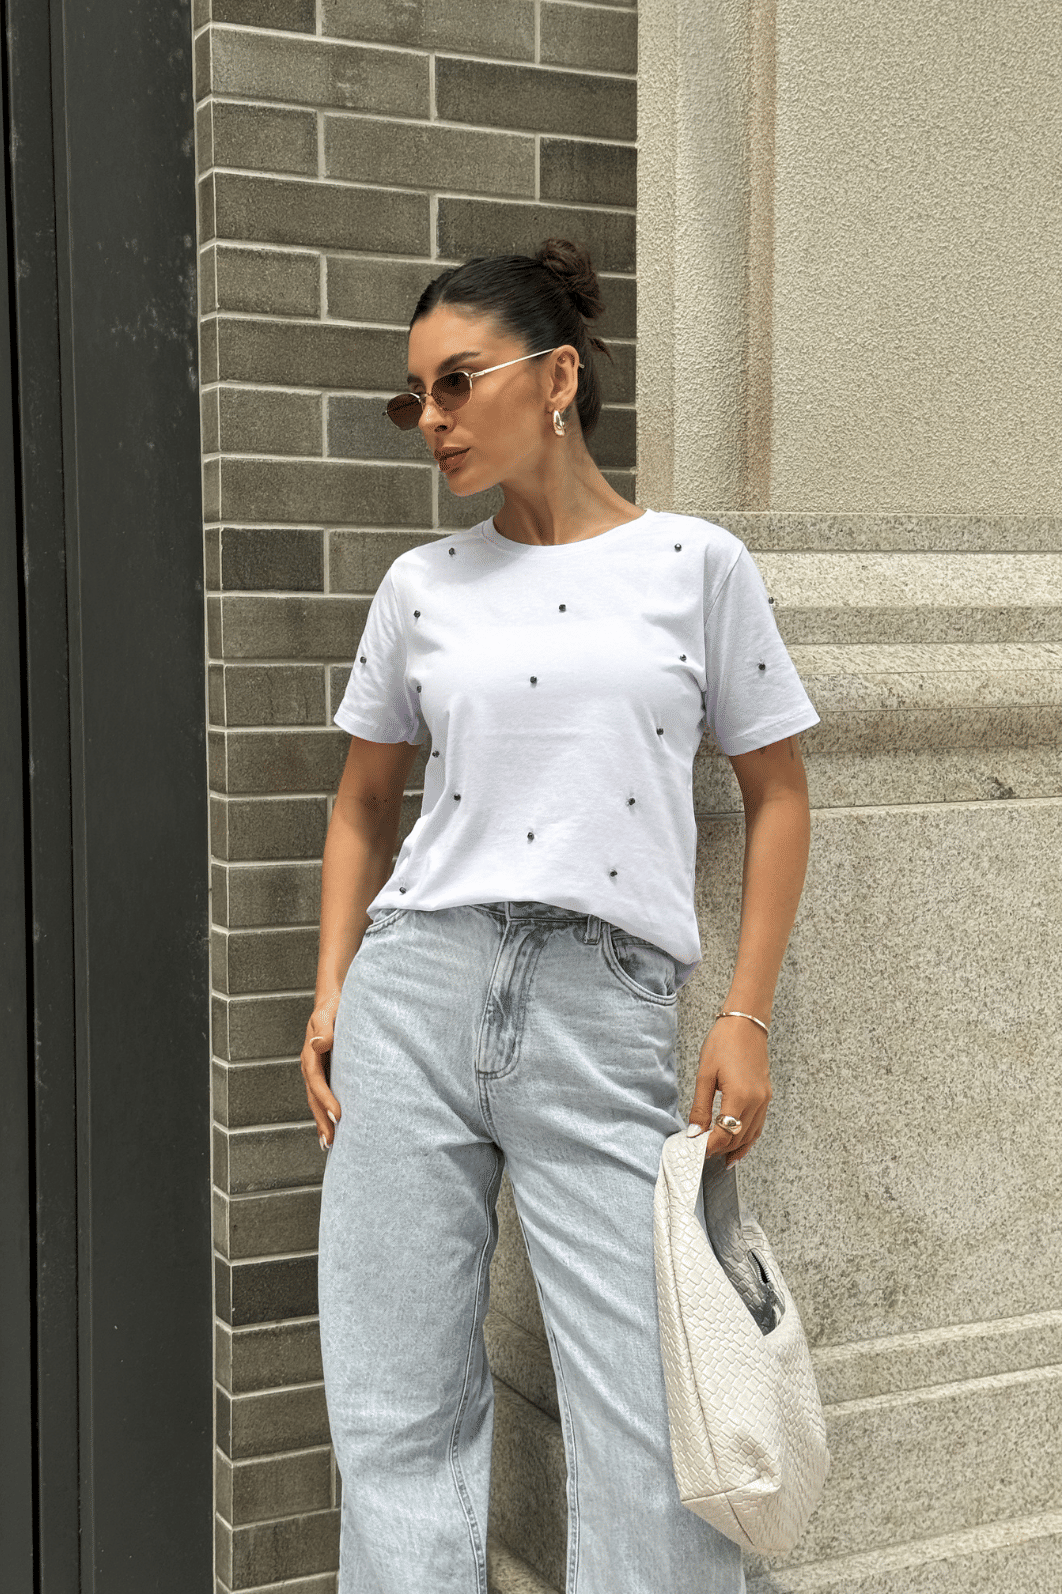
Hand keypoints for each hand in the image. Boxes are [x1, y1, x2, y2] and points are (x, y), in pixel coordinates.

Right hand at [301, 995, 341, 1151]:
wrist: (332, 1002)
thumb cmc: (333, 1006)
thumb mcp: (328, 1013)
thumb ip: (325, 1029)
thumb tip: (318, 1045)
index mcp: (311, 1054)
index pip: (317, 1082)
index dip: (326, 1100)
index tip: (338, 1116)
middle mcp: (311, 1066)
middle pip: (314, 1098)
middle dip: (321, 1120)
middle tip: (330, 1143)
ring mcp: (317, 1071)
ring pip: (317, 1100)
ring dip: (322, 1121)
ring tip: (330, 1144)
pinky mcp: (325, 1072)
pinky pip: (323, 1095)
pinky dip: (326, 1112)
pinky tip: (333, 1126)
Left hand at [687, 1016, 771, 1167]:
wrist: (746, 1023)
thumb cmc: (724, 1042)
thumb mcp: (705, 1074)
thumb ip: (700, 1106)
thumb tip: (695, 1131)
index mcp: (740, 1096)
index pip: (725, 1134)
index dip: (710, 1146)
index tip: (695, 1151)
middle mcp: (757, 1101)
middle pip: (739, 1138)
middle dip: (721, 1150)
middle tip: (702, 1156)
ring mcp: (764, 1099)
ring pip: (751, 1135)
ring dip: (736, 1148)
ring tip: (719, 1158)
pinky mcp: (766, 1095)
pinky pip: (758, 1124)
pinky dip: (747, 1137)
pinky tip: (737, 1143)